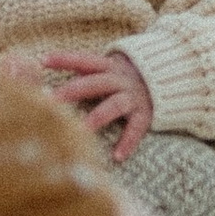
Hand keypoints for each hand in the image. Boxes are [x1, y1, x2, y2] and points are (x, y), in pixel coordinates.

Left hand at [37, 47, 154, 161]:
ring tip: (82, 130)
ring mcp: (133, 96)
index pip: (83, 60)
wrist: (172, 75)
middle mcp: (120, 79)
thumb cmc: (128, 76)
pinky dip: (128, 142)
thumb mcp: (110, 68)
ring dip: (97, 117)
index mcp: (108, 66)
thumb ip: (87, 73)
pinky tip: (118, 156)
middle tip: (50, 101)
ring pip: (113, 106)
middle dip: (71, 91)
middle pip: (93, 83)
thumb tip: (51, 75)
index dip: (64, 59)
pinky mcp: (146, 112)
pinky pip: (136, 128)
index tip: (42, 61)